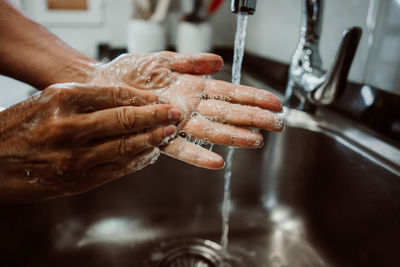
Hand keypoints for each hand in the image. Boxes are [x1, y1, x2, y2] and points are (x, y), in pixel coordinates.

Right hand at [0, 83, 181, 203]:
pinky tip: (150, 154)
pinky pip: (118, 169)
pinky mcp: (78, 182)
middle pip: (126, 120)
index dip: (143, 97)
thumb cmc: (18, 127)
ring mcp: (75, 158)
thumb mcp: (47, 100)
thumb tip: (127, 101)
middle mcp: (69, 128)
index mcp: (61, 100)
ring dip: (152, 139)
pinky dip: (138, 161)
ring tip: (167, 133)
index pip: (115, 94)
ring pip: (127, 146)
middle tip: (175, 113)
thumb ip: (85, 99)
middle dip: (156, 116)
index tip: (158, 98)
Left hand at [88, 52, 283, 168]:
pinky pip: (181, 147)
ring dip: (234, 136)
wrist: (100, 84)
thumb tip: (219, 62)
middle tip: (278, 125)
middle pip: (227, 113)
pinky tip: (217, 162)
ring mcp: (175, 122)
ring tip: (256, 141)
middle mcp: (189, 107)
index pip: (230, 92)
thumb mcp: (163, 59)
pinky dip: (198, 155)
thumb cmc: (129, 71)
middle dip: (253, 118)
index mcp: (193, 87)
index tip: (275, 103)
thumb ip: (192, 61)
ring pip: (210, 130)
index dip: (253, 97)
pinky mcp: (159, 135)